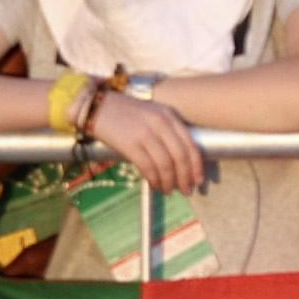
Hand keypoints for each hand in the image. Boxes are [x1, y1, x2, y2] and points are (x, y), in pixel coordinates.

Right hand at [93, 91, 209, 190]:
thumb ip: (168, 132)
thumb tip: (181, 162)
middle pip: (180, 157)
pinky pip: (148, 168)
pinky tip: (155, 186)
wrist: (99, 107)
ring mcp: (145, 133)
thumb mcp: (153, 115)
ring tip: (169, 191)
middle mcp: (160, 123)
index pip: (190, 143)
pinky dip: (154, 180)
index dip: (197, 165)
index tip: (199, 180)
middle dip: (185, 178)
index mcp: (169, 115)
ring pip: (165, 165)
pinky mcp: (130, 144)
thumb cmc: (128, 114)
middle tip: (187, 191)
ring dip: (169, 182)